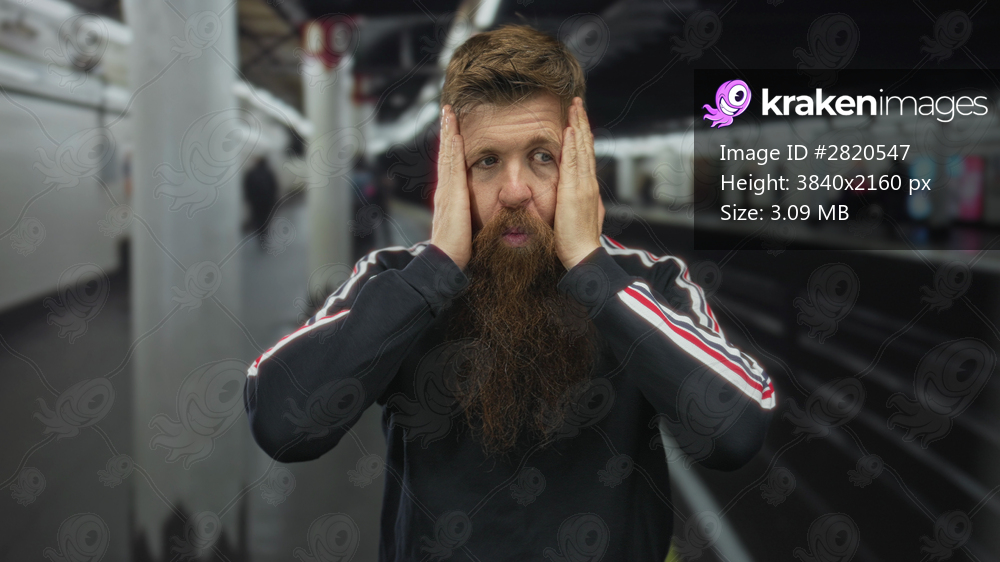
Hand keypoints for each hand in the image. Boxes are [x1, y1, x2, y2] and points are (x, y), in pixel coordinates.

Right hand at [430, 104, 471, 269]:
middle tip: (447, 111)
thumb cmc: (458, 250)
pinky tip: (456, 136)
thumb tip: (480, 212)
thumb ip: (470, 216)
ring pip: (447, 156)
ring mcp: (446, 191)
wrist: (446, 261)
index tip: (454, 128)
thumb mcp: (466, 227)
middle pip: (445, 154)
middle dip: (446, 132)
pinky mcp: (451, 196)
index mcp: (449, 197)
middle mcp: (445, 190)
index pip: (450, 165)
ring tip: (449, 114)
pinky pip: (452, 167)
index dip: (451, 146)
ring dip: (448, 133)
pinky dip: (452, 150)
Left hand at [554, 97, 605, 269]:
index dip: (582, 137)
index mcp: (587, 188)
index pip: (585, 156)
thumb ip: (576, 203)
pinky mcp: (575, 192)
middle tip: (577, 103)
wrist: (582, 255)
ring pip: (581, 150)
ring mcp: (583, 186)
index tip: (578, 120)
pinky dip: (572, 146)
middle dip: (581, 123)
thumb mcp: (576, 216)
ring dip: (578, 127)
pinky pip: (573, 164)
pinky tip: (569, 131)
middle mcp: (588, 183)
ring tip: (575, 107)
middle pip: (585, 147)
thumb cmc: (575, 241)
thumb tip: (576, 197)